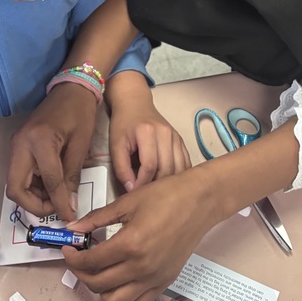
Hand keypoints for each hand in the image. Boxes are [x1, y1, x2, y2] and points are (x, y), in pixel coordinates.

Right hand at [6, 83, 97, 221]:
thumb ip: (72, 177)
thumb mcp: (80, 146)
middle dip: (35, 206)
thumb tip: (70, 207)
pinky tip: (52, 185)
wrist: (70, 88)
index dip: (59, 205)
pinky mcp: (18, 146)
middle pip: (16, 189)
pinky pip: (20, 174)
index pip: (48, 183)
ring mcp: (16, 145)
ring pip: (16, 184)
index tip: (70, 217)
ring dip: (34, 197)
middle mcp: (20, 145)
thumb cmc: (80, 112)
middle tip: (56, 209)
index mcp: (39, 141)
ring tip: (57, 197)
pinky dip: (33, 186)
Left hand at [62, 169, 219, 300]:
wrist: (200, 201)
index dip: (72, 257)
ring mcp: (154, 279)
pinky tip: (122, 276)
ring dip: (101, 289)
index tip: (68, 248)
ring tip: (100, 270)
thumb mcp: (127, 202)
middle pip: (98, 285)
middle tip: (80, 258)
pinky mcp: (165, 282)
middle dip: (82, 273)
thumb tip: (73, 228)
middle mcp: (141, 268)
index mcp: (129, 245)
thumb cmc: (166, 196)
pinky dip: (124, 295)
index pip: (90, 262)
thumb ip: (97, 218)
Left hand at [107, 72, 191, 190]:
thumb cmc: (124, 124)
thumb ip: (121, 168)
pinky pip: (186, 163)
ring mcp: (176, 137)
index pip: (149, 166)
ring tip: (158, 192)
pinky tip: (171, 184)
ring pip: (179, 168)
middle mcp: (166, 133)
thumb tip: (131, 190)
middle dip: (156, 186)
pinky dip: (179, 176)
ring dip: (170, 184)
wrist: (135, 104)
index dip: (142, 184)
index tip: (134, 194)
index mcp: (148, 132)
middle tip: (146, 196)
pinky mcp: (181, 140)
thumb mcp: (115, 145)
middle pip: (167, 169)